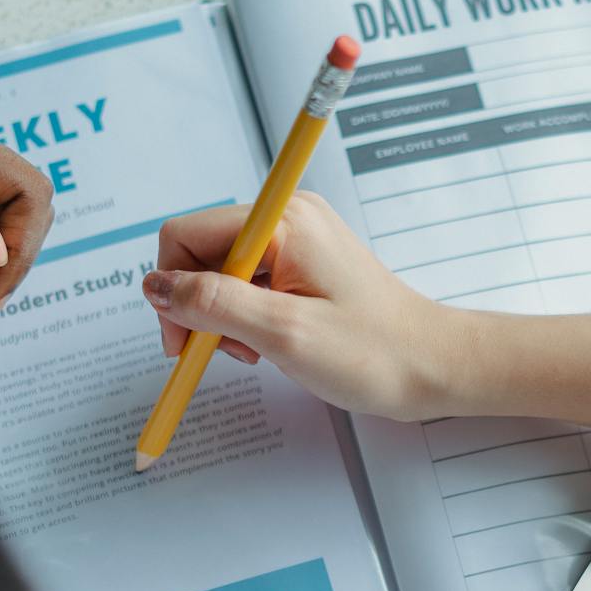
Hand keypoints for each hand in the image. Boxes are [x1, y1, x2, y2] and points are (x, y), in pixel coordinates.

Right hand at [142, 193, 469, 420]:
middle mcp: (288, 221)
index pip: (186, 234)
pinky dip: (246, 319)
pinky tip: (269, 345)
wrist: (435, 369)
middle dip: (200, 307)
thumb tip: (155, 287)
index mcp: (282, 222)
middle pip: (201, 253)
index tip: (185, 341)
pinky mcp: (306, 268)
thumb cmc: (374, 353)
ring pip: (223, 274)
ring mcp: (299, 243)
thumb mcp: (283, 333)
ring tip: (256, 352)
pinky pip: (251, 285)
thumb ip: (212, 304)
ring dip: (224, 318)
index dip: (172, 289)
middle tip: (226, 352)